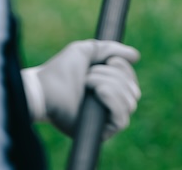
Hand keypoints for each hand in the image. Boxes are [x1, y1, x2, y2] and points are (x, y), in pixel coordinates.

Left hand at [21, 39, 139, 138]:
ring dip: (108, 84)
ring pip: (129, 101)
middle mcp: (110, 104)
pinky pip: (122, 119)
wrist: (45, 88)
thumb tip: (136, 56)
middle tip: (89, 74)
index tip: (109, 61)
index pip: (131, 80)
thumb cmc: (61, 70)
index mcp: (108, 85)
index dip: (124, 67)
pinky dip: (112, 99)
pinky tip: (98, 92)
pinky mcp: (103, 132)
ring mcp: (107, 119)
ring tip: (87, 82)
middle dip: (112, 75)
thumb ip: (110, 49)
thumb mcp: (87, 51)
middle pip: (132, 89)